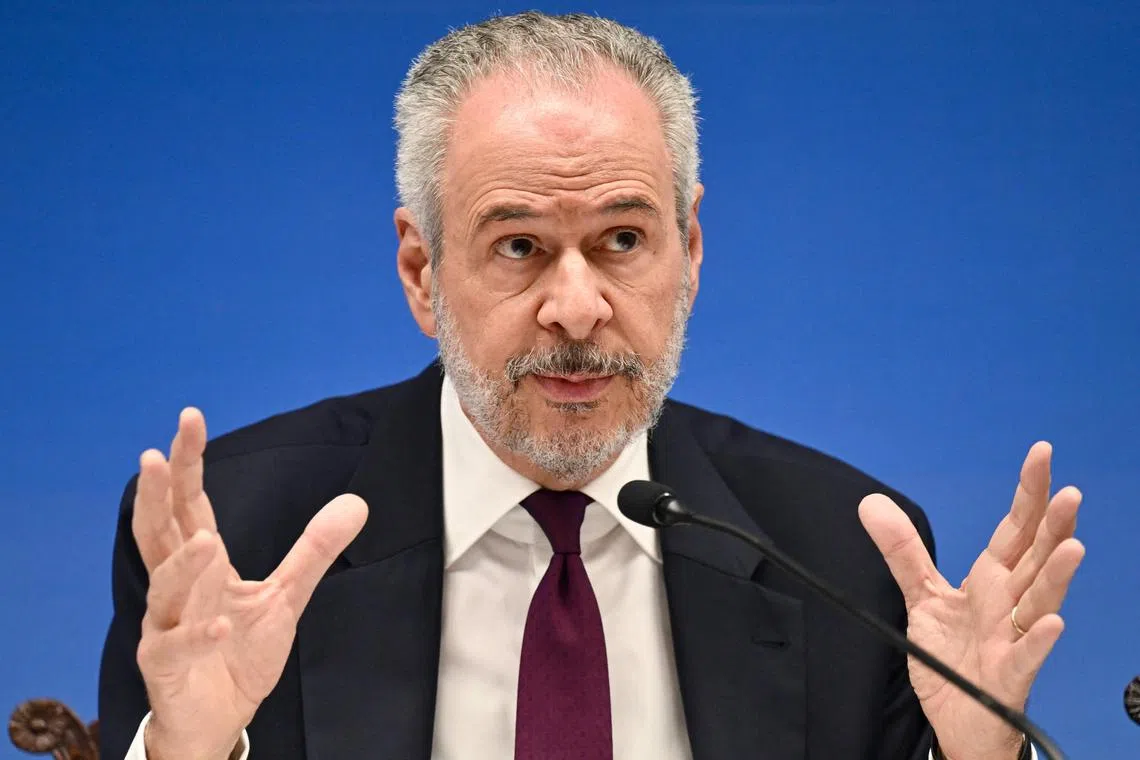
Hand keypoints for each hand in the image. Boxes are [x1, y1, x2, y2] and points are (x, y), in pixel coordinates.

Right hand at [133, 408, 367, 759]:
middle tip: (157, 455)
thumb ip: (315, 549)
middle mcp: (176, 587)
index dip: (188, 463)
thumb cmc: (238, 652)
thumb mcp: (286, 595)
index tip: (191, 419)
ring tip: (206, 540)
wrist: (218, 718)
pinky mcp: (167, 666)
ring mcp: (165, 626)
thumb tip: (356, 502)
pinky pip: (177, 646)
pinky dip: (198, 634)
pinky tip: (220, 622)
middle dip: (157, 493)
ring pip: (164, 587)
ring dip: (183, 564)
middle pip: (158, 532)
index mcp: (201, 562)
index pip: (190, 504)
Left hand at [859, 441, 1082, 759]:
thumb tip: (871, 503)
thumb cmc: (952, 655)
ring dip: (1058, 575)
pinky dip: (1040, 639)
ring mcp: (1013, 637)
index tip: (1042, 453)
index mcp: (993, 579)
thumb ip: (903, 551)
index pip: (1015, 528)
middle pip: (1036, 557)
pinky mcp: (1009, 673)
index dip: (1028, 492)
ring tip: (1072, 547)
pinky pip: (1027, 655)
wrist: (957, 714)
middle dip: (1053, 526)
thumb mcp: (922, 596)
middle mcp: (1010, 602)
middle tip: (1070, 494)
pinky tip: (1053, 623)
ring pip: (1041, 601)